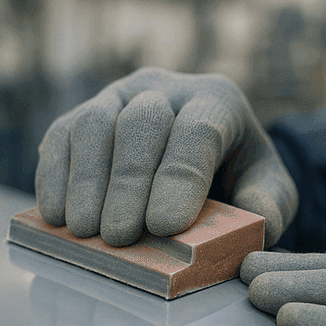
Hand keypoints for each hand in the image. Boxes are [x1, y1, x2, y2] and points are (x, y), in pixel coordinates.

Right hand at [35, 68, 297, 246]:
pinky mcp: (82, 114)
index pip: (199, 131)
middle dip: (129, 183)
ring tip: (86, 232)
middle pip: (142, 123)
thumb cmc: (240, 179)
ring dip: (87, 182)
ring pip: (95, 124)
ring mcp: (119, 96)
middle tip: (120, 237)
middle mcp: (166, 89)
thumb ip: (269, 204)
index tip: (165, 226)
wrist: (208, 164)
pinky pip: (61, 136)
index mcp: (218, 101)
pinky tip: (57, 216)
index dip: (180, 178)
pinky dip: (55, 176)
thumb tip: (251, 218)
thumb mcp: (270, 192)